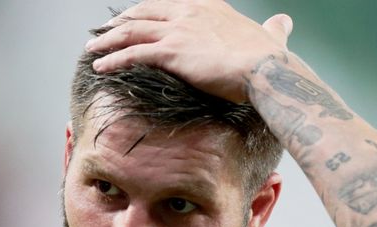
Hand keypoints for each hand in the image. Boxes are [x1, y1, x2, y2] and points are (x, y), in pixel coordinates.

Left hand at [85, 0, 292, 102]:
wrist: (264, 70)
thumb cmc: (269, 59)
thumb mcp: (271, 35)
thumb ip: (273, 28)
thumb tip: (284, 23)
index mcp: (208, 7)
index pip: (167, 4)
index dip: (146, 11)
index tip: (133, 18)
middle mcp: (188, 12)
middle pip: (143, 12)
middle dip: (120, 22)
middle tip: (104, 31)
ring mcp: (178, 30)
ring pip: (132, 31)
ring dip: (108, 40)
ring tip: (92, 48)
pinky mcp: (171, 52)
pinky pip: (133, 54)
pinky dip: (113, 59)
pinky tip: (100, 66)